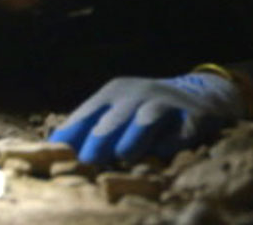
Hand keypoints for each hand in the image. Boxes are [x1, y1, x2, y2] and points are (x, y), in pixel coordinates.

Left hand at [48, 73, 245, 165]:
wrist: (200, 94)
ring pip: (148, 117)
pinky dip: (173, 141)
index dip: (72, 133)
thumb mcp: (118, 111)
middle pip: (116, 114)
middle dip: (101, 135)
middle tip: (88, 158)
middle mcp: (139, 94)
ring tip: (123, 154)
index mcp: (114, 93)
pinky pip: (183, 129)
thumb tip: (52, 147)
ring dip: (135, 135)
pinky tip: (163, 152)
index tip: (55, 153)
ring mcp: (168, 103)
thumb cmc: (146, 110)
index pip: (88, 114)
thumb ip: (89, 129)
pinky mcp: (195, 117)